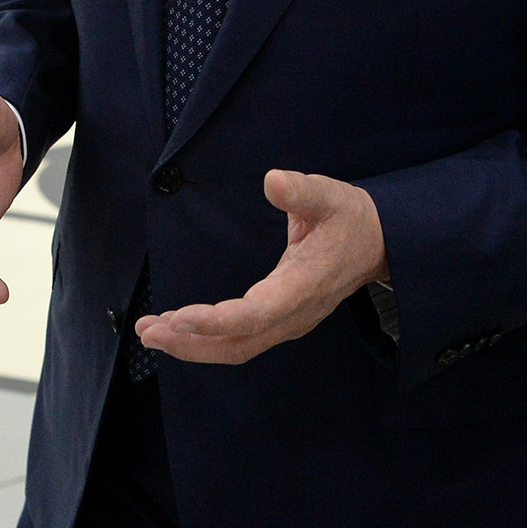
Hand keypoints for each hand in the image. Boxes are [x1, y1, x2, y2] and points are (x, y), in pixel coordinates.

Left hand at [138, 169, 387, 364]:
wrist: (378, 245)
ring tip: (149, 333)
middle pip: (239, 344)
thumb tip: (273, 180)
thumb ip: (301, 191)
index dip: (217, 321)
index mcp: (303, 286)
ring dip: (192, 345)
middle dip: (191, 343)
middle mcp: (294, 314)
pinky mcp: (280, 321)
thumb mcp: (331, 197)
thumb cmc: (350, 219)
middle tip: (148, 332)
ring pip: (236, 348)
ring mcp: (287, 323)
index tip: (180, 317)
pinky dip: (206, 340)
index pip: (256, 313)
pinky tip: (177, 328)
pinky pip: (240, 340)